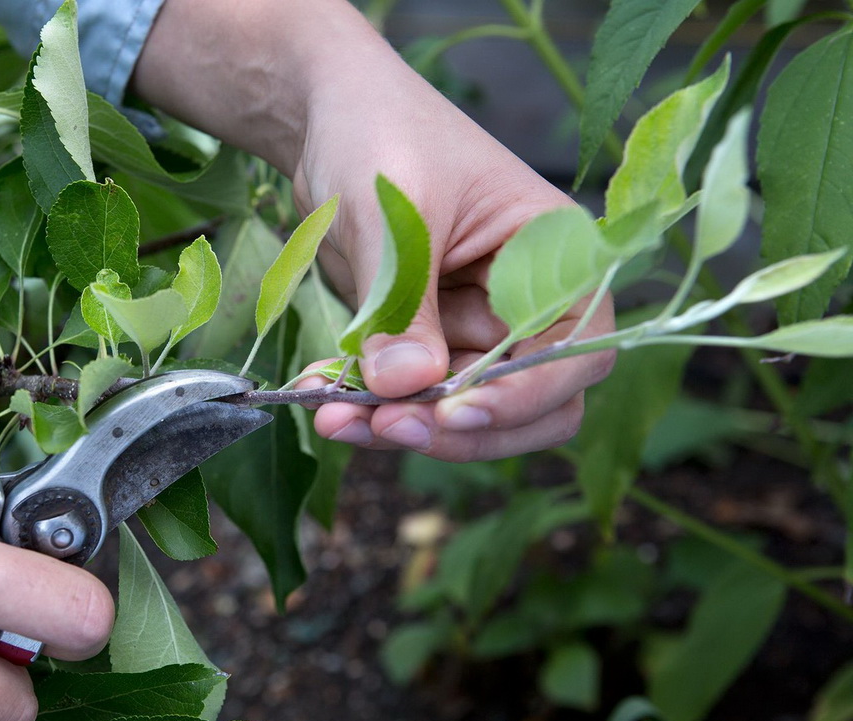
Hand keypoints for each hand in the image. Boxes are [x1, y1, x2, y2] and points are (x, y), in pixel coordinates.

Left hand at [133, 0, 613, 462]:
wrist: (327, 120)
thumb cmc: (382, 133)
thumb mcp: (398, 211)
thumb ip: (404, 300)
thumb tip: (409, 386)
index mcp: (555, 257)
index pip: (572, 352)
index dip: (522, 395)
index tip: (453, 411)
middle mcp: (526, 305)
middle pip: (524, 405)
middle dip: (454, 428)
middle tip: (381, 427)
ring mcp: (474, 331)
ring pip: (459, 414)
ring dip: (398, 426)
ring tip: (331, 415)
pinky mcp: (424, 345)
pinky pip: (407, 399)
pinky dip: (367, 406)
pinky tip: (319, 392)